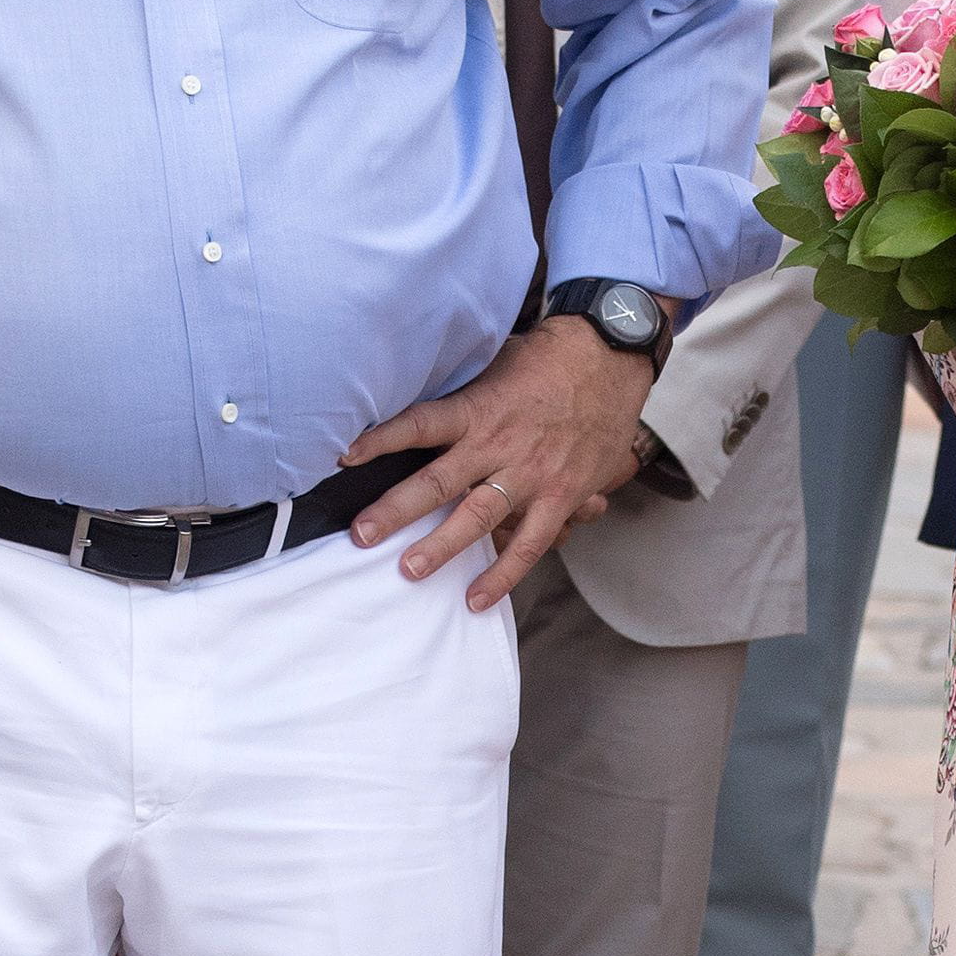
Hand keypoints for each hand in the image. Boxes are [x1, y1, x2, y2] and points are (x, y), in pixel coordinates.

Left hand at [346, 317, 652, 609]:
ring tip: (408, 570)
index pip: (419, 424)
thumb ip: (461, 393)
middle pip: (439, 481)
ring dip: (442, 547)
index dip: (380, 440)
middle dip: (397, 510)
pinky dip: (503, 574)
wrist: (610, 357)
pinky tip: (476, 599)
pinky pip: (529, 544)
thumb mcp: (496, 363)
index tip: (345, 457)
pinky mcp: (562, 497)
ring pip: (480, 518)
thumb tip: (415, 405)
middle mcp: (500, 445)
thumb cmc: (547, 359)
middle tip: (362, 534)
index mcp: (478, 408)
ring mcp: (532, 475)